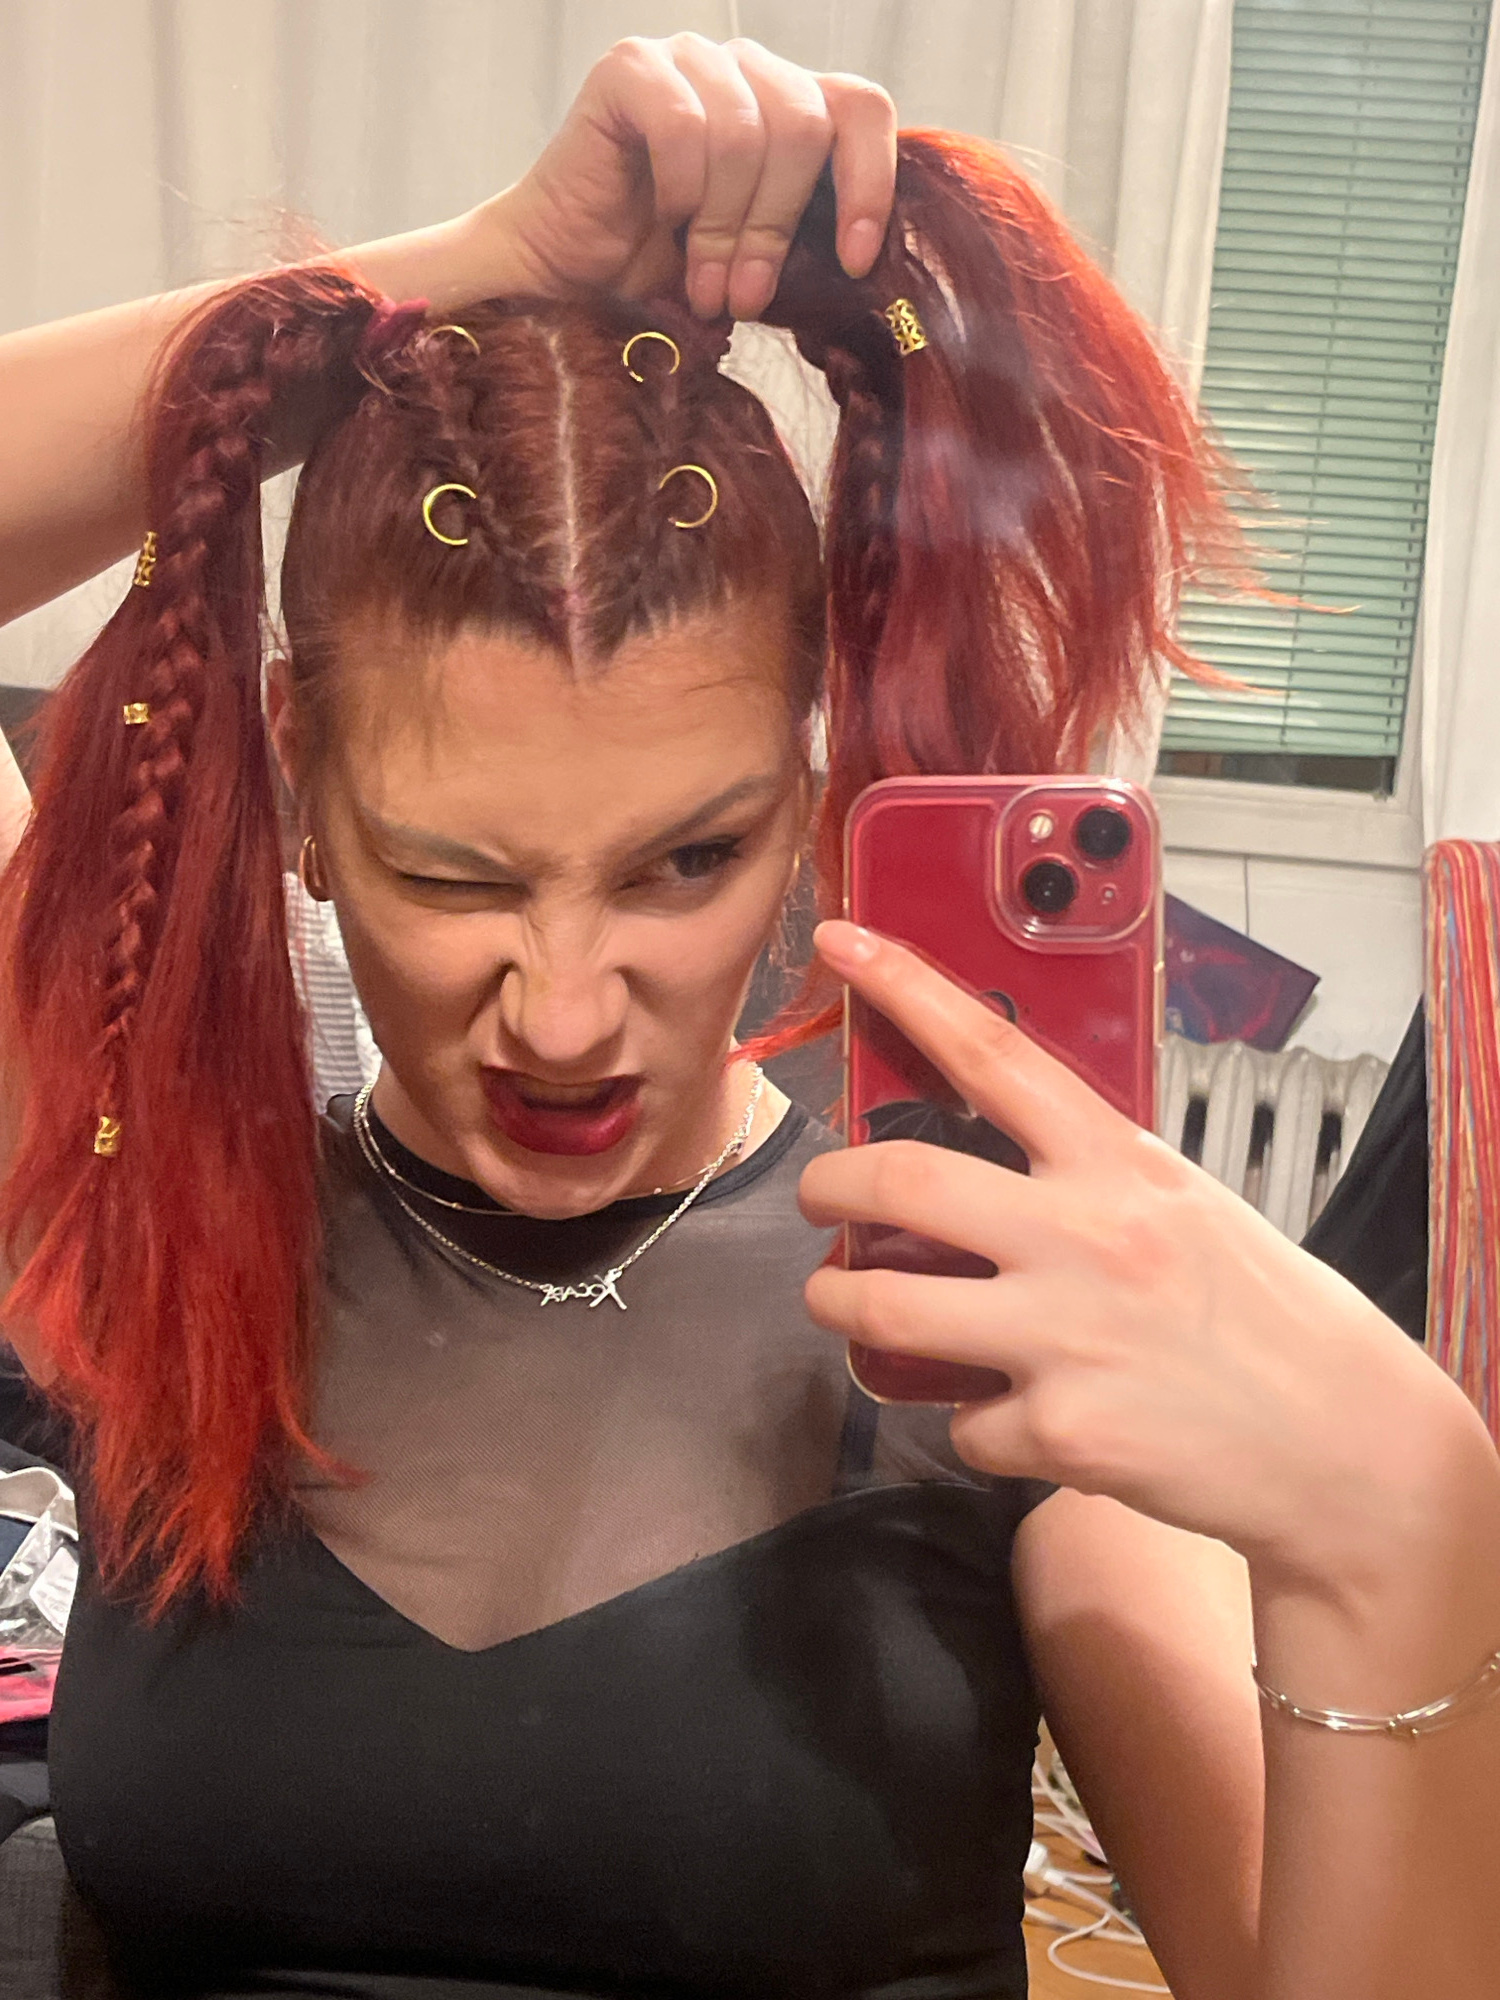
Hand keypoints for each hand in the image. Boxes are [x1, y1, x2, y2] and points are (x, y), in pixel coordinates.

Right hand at [480, 35, 896, 320]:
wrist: (565, 278)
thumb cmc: (663, 272)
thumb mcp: (757, 264)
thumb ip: (809, 248)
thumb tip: (863, 272)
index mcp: (788, 106)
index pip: (862, 110)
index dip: (869, 185)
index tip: (851, 262)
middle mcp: (744, 69)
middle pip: (807, 125)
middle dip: (778, 226)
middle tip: (745, 293)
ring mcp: (689, 59)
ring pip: (749, 133)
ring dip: (724, 227)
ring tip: (700, 281)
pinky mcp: (632, 67)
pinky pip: (686, 126)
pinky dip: (680, 191)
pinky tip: (661, 220)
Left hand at [800, 921, 1476, 1596]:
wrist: (1344, 1440)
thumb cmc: (1258, 1312)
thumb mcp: (1177, 1203)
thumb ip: (1082, 1174)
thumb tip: (978, 1161)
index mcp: (1116, 1162)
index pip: (991, 1052)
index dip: (904, 989)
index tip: (842, 944)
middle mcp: (1083, 1234)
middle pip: (899, 1180)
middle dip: (825, 1186)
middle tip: (817, 1197)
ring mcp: (1066, 1334)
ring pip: (884, 1307)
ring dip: (837, 1303)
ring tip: (841, 1301)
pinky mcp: (1059, 1430)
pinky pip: (961, 1422)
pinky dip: (969, 1421)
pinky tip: (1009, 1415)